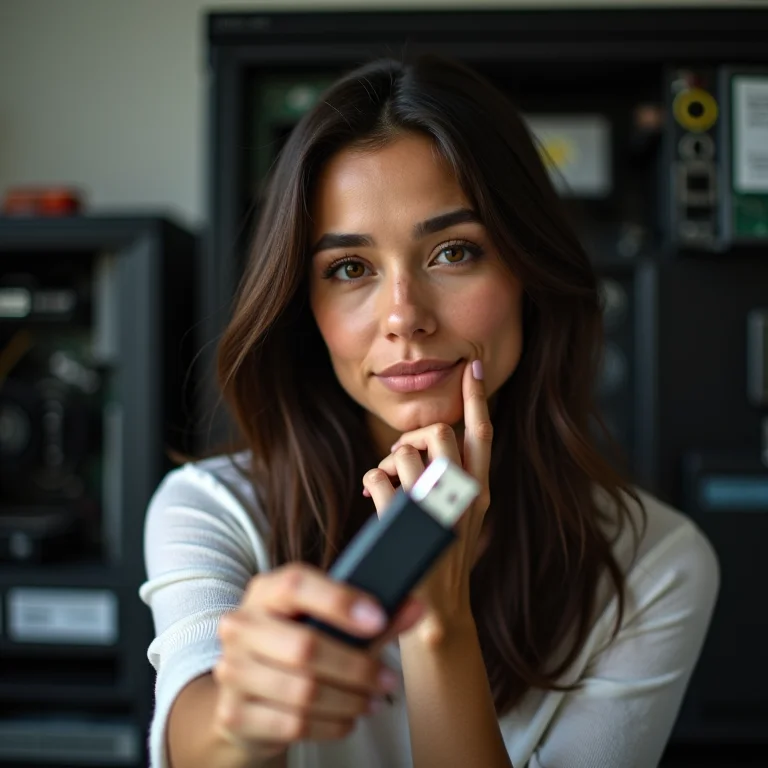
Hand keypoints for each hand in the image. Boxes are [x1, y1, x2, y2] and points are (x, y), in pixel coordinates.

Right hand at [212, 563, 424, 757]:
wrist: (246, 692)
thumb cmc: (295, 643)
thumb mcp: (328, 622)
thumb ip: (371, 615)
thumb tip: (414, 607)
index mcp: (264, 591)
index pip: (296, 584)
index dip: (339, 601)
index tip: (378, 619)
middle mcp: (240, 626)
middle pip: (305, 646)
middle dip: (356, 667)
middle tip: (388, 679)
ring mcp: (232, 670)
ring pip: (303, 691)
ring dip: (349, 700)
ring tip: (372, 701)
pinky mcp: (235, 713)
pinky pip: (294, 724)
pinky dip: (331, 724)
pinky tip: (348, 718)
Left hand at [362, 360, 491, 641]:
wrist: (437, 613)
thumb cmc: (444, 558)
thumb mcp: (462, 517)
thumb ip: (453, 481)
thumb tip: (423, 446)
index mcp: (481, 491)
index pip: (483, 434)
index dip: (477, 398)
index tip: (473, 368)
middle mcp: (464, 497)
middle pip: (439, 433)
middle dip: (413, 436)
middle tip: (402, 456)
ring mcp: (435, 511)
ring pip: (405, 453)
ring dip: (388, 461)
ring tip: (386, 481)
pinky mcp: (405, 526)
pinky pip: (379, 478)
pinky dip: (371, 479)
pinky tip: (372, 494)